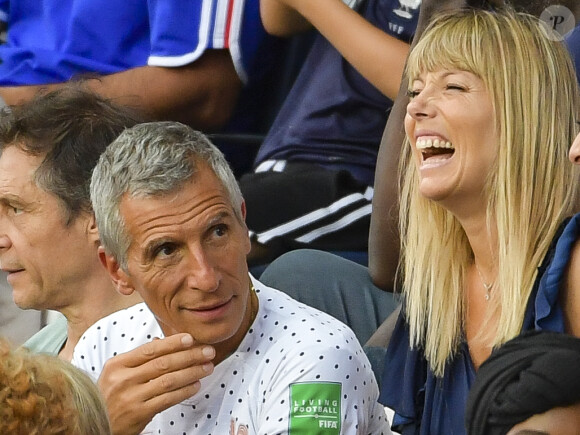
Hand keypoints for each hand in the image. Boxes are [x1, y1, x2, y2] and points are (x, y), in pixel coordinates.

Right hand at [97, 333, 214, 434]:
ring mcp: (131, 397)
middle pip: (163, 363)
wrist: (96, 424)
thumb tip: (162, 340)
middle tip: (208, 351)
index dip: (172, 343)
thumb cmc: (109, 396)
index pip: (150, 349)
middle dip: (190, 356)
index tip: (191, 338)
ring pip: (168, 380)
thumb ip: (138, 358)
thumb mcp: (116, 373)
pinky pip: (168, 399)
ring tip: (207, 367)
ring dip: (192, 372)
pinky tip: (196, 385)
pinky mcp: (138, 414)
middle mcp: (123, 379)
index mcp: (117, 365)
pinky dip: (184, 390)